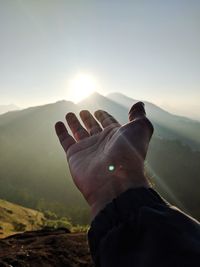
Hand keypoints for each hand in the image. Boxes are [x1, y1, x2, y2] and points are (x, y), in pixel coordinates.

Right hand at [55, 102, 153, 217]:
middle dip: (88, 119)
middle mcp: (102, 143)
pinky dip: (61, 132)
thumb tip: (139, 104)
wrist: (115, 180)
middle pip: (93, 127)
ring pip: (78, 132)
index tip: (99, 111)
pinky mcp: (74, 156)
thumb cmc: (129, 154)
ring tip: (69, 114)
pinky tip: (58, 123)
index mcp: (116, 136)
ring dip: (74, 123)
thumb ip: (138, 115)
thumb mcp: (140, 129)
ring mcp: (87, 149)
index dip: (104, 116)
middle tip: (83, 111)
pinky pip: (65, 141)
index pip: (108, 123)